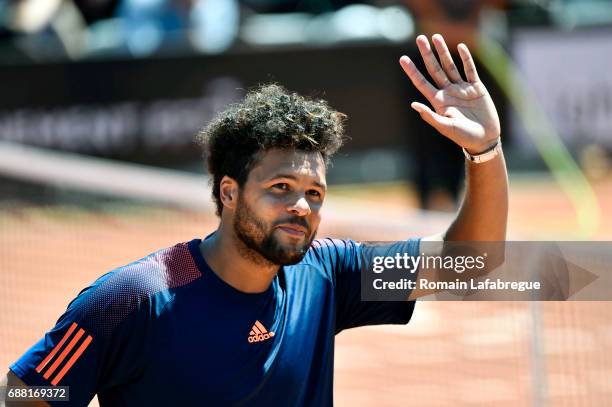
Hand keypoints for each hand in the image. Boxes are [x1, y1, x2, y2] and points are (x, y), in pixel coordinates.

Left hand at [399, 34, 499, 153]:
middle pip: (434, 69)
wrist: (484, 139)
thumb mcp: (445, 127)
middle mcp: (448, 92)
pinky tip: (461, 47)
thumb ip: (430, 116)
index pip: (422, 83)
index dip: (412, 71)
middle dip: (427, 54)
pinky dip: (466, 59)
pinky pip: (470, 70)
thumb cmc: (462, 136)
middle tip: (419, 38)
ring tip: (436, 37)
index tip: (402, 59)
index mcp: (438, 101)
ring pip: (450, 66)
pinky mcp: (476, 88)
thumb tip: (413, 104)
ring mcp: (461, 88)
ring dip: (443, 52)